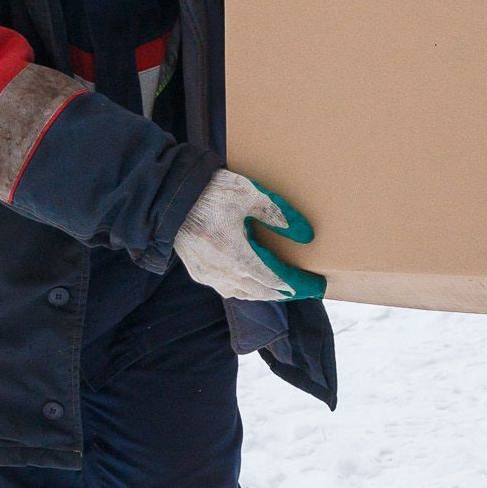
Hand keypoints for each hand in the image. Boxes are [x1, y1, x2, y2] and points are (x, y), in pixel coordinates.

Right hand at [173, 170, 324, 302]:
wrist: (169, 196)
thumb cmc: (210, 192)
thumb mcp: (251, 195)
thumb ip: (280, 215)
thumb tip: (306, 235)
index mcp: (238, 258)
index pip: (278, 281)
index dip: (299, 285)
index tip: (317, 285)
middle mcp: (223, 274)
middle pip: (263, 292)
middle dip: (287, 291)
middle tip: (306, 288)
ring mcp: (208, 276)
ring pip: (244, 294)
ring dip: (266, 292)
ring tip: (283, 286)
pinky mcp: (198, 272)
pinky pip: (227, 289)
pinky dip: (246, 289)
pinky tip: (252, 282)